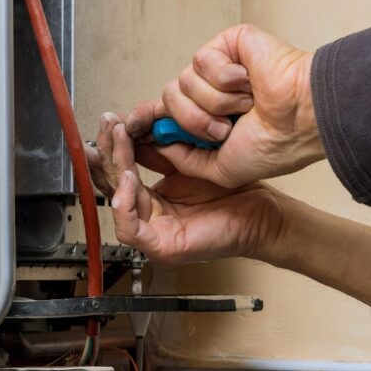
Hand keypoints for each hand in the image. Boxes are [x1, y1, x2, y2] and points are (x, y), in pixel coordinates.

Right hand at [85, 113, 286, 264]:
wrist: (261, 213)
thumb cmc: (234, 191)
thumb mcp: (190, 161)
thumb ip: (162, 150)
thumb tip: (137, 127)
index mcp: (154, 199)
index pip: (120, 172)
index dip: (113, 146)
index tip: (112, 122)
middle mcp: (150, 217)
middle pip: (113, 185)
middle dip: (108, 151)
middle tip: (108, 125)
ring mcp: (154, 234)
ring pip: (117, 203)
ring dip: (114, 169)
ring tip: (120, 141)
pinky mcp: (162, 248)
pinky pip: (129, 230)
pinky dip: (125, 204)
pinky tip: (129, 178)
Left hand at [125, 23, 324, 187]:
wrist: (299, 121)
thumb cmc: (274, 145)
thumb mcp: (220, 169)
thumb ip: (186, 160)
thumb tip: (160, 143)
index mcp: (208, 119)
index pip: (165, 114)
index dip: (146, 119)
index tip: (129, 128)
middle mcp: (210, 93)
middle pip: (167, 100)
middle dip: (193, 122)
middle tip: (226, 129)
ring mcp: (218, 68)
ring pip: (182, 83)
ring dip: (214, 103)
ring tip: (244, 105)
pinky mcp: (227, 44)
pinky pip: (201, 61)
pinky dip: (226, 78)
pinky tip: (248, 81)